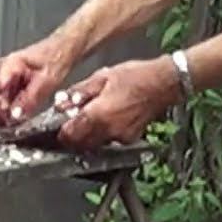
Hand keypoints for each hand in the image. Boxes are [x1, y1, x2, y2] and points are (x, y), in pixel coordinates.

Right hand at [0, 36, 76, 125]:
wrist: (60, 51)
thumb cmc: (55, 60)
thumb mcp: (47, 81)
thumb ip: (30, 98)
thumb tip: (15, 115)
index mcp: (10, 65)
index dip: (1, 107)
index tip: (10, 118)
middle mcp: (1, 71)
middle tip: (13, 123)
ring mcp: (3, 78)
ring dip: (0, 115)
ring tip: (15, 122)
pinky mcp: (7, 86)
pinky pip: (1, 102)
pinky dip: (5, 112)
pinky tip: (16, 117)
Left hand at [57, 55, 180, 149]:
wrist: (163, 84)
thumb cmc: (134, 76)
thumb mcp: (101, 77)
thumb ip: (79, 92)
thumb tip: (62, 104)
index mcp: (99, 115)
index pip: (71, 134)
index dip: (61, 133)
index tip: (58, 127)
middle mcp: (109, 131)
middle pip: (82, 144)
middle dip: (73, 137)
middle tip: (71, 123)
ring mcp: (121, 137)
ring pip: (96, 144)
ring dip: (88, 136)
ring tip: (89, 118)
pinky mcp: (130, 139)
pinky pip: (110, 141)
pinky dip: (103, 134)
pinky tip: (106, 120)